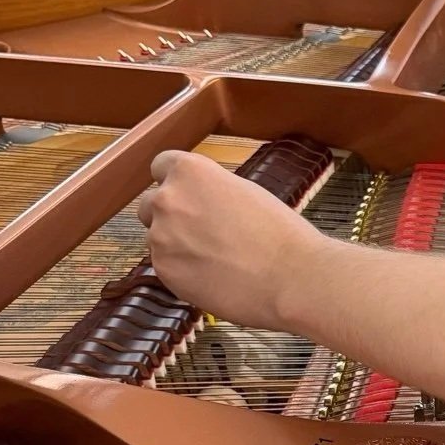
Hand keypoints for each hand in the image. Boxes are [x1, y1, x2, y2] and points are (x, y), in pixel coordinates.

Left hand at [137, 151, 326, 329]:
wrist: (292, 278)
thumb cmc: (281, 235)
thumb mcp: (246, 192)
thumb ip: (213, 191)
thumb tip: (201, 202)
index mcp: (191, 172)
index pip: (162, 166)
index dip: (177, 183)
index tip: (190, 196)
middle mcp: (168, 199)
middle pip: (153, 204)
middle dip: (173, 217)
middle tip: (206, 234)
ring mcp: (161, 236)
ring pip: (158, 238)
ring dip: (178, 246)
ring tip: (216, 260)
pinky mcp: (164, 270)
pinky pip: (166, 266)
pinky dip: (184, 271)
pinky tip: (214, 276)